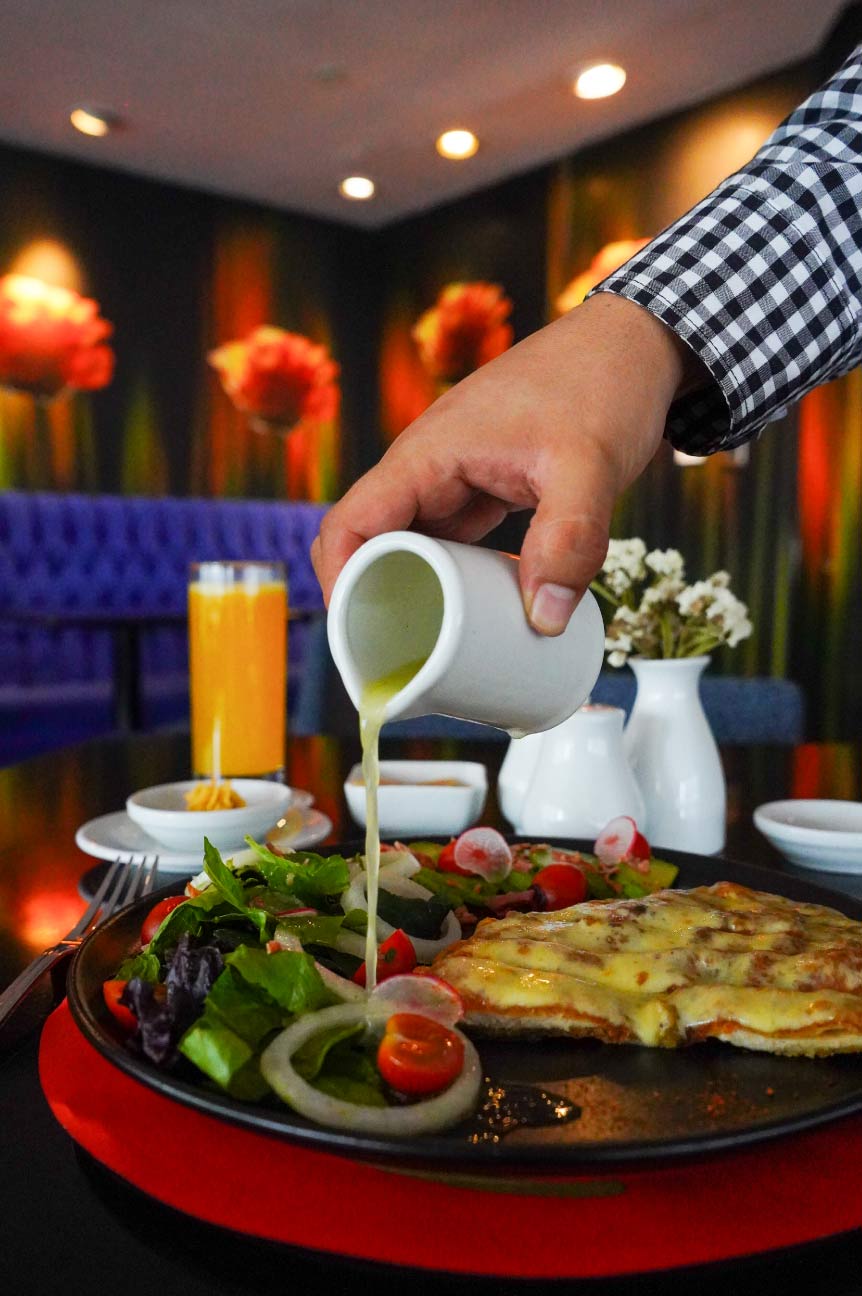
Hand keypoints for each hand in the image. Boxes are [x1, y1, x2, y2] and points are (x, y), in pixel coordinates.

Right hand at [312, 293, 696, 633]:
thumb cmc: (602, 383)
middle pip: (370, 542)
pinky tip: (474, 613)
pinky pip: (448, 541)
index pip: (350, 524)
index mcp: (426, 454)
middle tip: (399, 661)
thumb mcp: (589, 465)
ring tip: (431, 651)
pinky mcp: (483, 486)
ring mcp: (454, 477)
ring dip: (413, 592)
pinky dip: (451, 578)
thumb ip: (569, 539)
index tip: (356, 638)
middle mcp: (428, 467)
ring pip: (410, 544)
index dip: (338, 583)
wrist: (632, 342)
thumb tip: (546, 619)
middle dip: (373, 601)